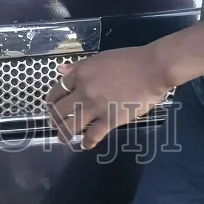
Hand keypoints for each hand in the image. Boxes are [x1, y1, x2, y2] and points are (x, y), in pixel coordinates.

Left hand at [46, 47, 173, 149]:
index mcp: (80, 74)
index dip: (51, 101)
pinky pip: (93, 135)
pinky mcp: (110, 120)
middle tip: (53, 125)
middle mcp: (83, 91)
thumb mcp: (100, 58)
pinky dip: (87, 142)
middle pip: (60, 110)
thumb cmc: (130, 60)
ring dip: (64, 134)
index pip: (58, 89)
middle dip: (54, 119)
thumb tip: (61, 71)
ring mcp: (96, 107)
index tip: (50, 106)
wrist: (153, 69)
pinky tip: (85, 145)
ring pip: (72, 125)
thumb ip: (79, 66)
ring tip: (62, 139)